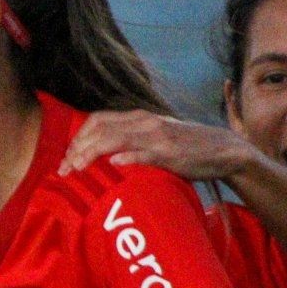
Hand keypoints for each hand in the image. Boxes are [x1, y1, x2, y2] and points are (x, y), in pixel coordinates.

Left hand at [58, 109, 257, 179]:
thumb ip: (132, 140)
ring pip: (115, 138)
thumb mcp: (155, 137)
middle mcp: (144, 122)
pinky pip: (144, 153)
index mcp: (138, 117)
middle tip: (63, 170)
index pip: (97, 120)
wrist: (223, 149)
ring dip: (92, 154)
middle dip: (77, 149)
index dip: (78, 137)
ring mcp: (157, 136)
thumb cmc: (186, 148)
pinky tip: (114, 164)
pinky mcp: (170, 152)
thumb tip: (104, 154)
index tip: (66, 158)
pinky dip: (128, 157)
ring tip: (77, 169)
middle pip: (100, 129)